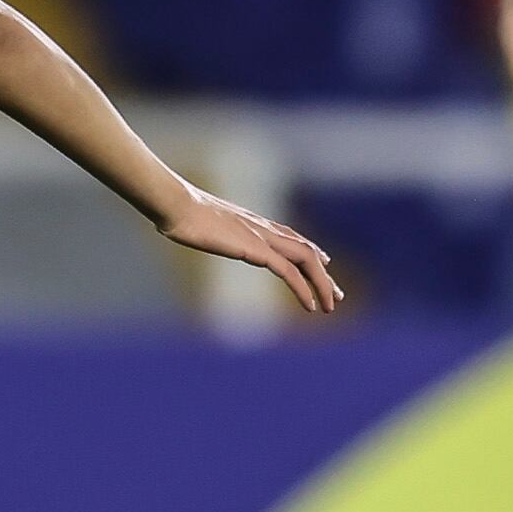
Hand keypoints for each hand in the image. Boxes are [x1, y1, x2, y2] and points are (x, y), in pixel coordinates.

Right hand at [160, 187, 345, 316]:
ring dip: (321, 284)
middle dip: (324, 273)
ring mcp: (262, 237)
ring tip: (329, 305)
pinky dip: (304, 289)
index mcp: (251, 221)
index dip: (309, 250)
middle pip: (305, 249)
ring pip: (306, 260)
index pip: (290, 235)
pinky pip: (289, 272)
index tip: (325, 262)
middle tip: (336, 294)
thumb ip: (200, 226)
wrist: (176, 205)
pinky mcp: (256, 250)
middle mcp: (263, 227)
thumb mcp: (195, 221)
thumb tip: (181, 227)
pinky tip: (311, 306)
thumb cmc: (177, 212)